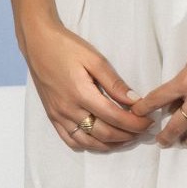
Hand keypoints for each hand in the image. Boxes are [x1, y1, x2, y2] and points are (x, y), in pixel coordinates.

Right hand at [17, 8, 149, 151]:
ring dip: (111, 144)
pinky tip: (101, 140)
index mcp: (81, 93)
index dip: (135, 123)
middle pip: (104, 133)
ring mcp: (58, 115)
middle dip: (128, 135)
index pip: (115, 118)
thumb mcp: (94, 58)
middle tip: (142, 130)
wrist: (37, 43)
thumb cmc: (67, 46)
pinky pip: (71, 140)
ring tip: (126, 137)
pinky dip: (89, 145)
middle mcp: (69, 109)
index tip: (148, 121)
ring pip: (89, 142)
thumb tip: (135, 101)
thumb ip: (114, 82)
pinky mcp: (52, 116)